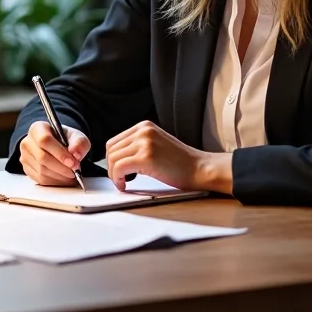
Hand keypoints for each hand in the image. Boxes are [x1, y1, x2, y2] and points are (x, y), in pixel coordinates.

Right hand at [19, 120, 91, 185]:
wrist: (58, 146)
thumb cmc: (66, 140)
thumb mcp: (76, 136)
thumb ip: (79, 143)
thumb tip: (76, 154)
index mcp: (38, 128)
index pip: (44, 140)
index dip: (59, 153)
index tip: (73, 162)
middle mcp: (27, 142)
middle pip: (42, 157)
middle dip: (61, 167)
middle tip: (75, 171)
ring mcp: (25, 156)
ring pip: (41, 170)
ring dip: (60, 176)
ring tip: (72, 175)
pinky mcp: (27, 169)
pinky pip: (40, 179)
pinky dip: (55, 181)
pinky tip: (64, 178)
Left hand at [105, 121, 232, 193]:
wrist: (200, 169)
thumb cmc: (181, 163)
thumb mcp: (157, 144)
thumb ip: (138, 145)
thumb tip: (116, 157)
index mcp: (144, 127)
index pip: (114, 141)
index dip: (112, 159)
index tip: (117, 171)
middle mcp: (143, 131)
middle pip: (111, 149)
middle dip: (111, 167)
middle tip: (119, 179)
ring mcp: (144, 143)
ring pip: (113, 159)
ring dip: (114, 175)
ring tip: (123, 183)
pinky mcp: (146, 157)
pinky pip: (119, 168)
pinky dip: (118, 179)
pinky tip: (125, 185)